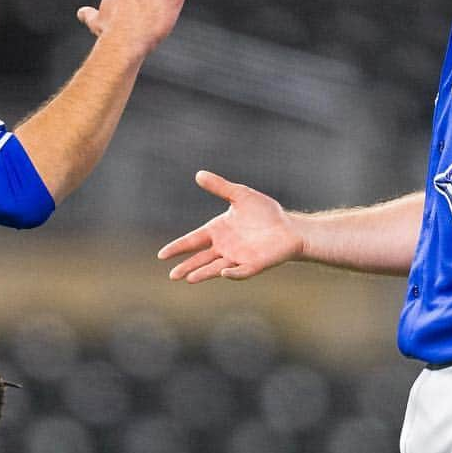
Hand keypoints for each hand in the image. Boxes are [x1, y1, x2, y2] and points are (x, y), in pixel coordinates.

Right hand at [158, 170, 304, 282]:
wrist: (289, 227)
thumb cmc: (265, 212)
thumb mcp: (240, 195)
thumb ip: (220, 187)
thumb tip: (198, 174)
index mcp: (217, 231)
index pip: (193, 240)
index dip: (178, 247)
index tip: (162, 255)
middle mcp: (224, 247)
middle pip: (200, 259)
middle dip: (186, 267)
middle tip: (172, 276)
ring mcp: (237, 258)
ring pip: (216, 268)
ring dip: (203, 273)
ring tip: (189, 278)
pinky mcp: (253, 265)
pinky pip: (241, 271)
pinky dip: (233, 273)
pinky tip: (224, 272)